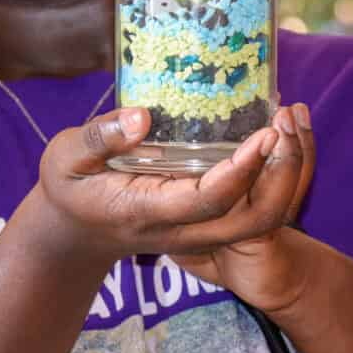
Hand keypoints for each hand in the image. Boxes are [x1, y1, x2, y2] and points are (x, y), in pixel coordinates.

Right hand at [36, 105, 312, 286]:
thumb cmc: (68, 189)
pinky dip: (270, 179)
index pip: (208, 200)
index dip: (241, 171)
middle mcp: (180, 229)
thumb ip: (100, 137)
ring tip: (287, 127)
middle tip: (287, 126)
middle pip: (250, 220)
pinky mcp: (203, 224)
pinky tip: (272, 138)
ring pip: (259, 222)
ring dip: (283, 179)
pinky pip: (249, 211)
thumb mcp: (65, 158)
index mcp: (147, 211)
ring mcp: (196, 232)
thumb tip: (142, 116)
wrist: (73, 236)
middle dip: (280, 177)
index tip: (264, 134)